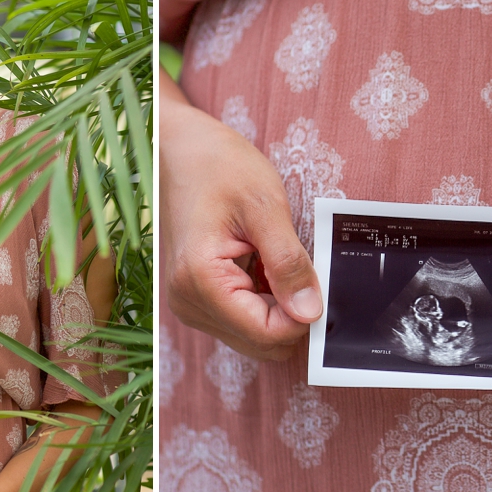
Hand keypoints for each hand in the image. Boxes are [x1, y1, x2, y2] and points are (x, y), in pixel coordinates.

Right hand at [161, 70, 321, 359]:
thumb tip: (311, 312)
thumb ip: (289, 263)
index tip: (314, 277)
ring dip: (277, 305)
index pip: (268, 334)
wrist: (177, 148)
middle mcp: (188, 302)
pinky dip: (262, 299)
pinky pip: (241, 318)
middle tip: (299, 265)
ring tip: (273, 257)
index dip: (303, 314)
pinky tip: (261, 263)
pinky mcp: (196, 297)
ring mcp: (189, 303)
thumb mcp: (265, 207)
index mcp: (201, 281)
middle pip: (261, 343)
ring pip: (254, 335)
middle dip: (291, 313)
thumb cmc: (217, 165)